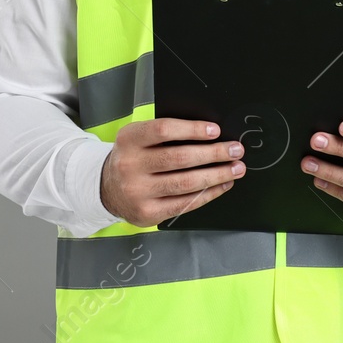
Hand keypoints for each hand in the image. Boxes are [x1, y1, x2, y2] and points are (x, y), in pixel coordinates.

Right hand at [100, 118, 245, 227]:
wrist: (107, 189)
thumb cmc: (134, 158)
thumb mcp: (138, 139)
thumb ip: (166, 135)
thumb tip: (210, 134)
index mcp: (129, 140)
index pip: (164, 130)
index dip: (192, 130)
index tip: (216, 131)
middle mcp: (130, 166)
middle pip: (180, 158)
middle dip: (214, 153)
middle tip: (235, 150)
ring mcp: (138, 192)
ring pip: (186, 183)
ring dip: (217, 175)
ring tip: (235, 168)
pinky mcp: (148, 213)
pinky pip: (185, 203)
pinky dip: (208, 194)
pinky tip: (222, 185)